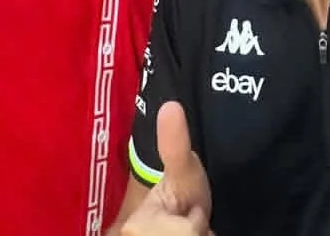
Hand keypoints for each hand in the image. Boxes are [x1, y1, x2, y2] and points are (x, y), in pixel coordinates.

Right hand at [122, 103, 210, 233]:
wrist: (179, 212)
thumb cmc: (181, 190)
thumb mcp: (183, 169)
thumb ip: (175, 144)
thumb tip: (170, 105)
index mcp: (135, 229)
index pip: (187, 233)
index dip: (194, 223)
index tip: (186, 211)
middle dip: (194, 233)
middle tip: (189, 221)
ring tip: (191, 233)